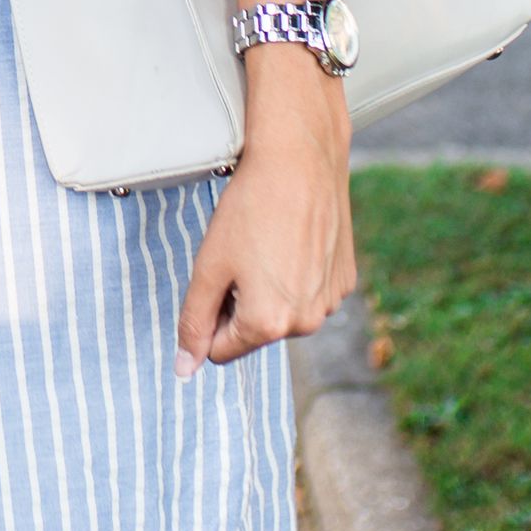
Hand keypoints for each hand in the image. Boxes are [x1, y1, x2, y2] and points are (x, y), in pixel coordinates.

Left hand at [175, 53, 358, 371]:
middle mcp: (306, 323)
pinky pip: (309, 293)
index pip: (220, 351)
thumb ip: (194, 322)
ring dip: (270, 290)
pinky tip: (294, 239)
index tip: (216, 277)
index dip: (209, 317)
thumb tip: (184, 370)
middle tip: (243, 255)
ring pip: (282, 313)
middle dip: (241, 304)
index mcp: (268, 324)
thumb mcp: (209, 266)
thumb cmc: (250, 208)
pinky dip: (297, 274)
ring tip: (269, 243)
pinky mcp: (345, 280)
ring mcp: (330, 302)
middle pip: (254, 333)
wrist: (301, 160)